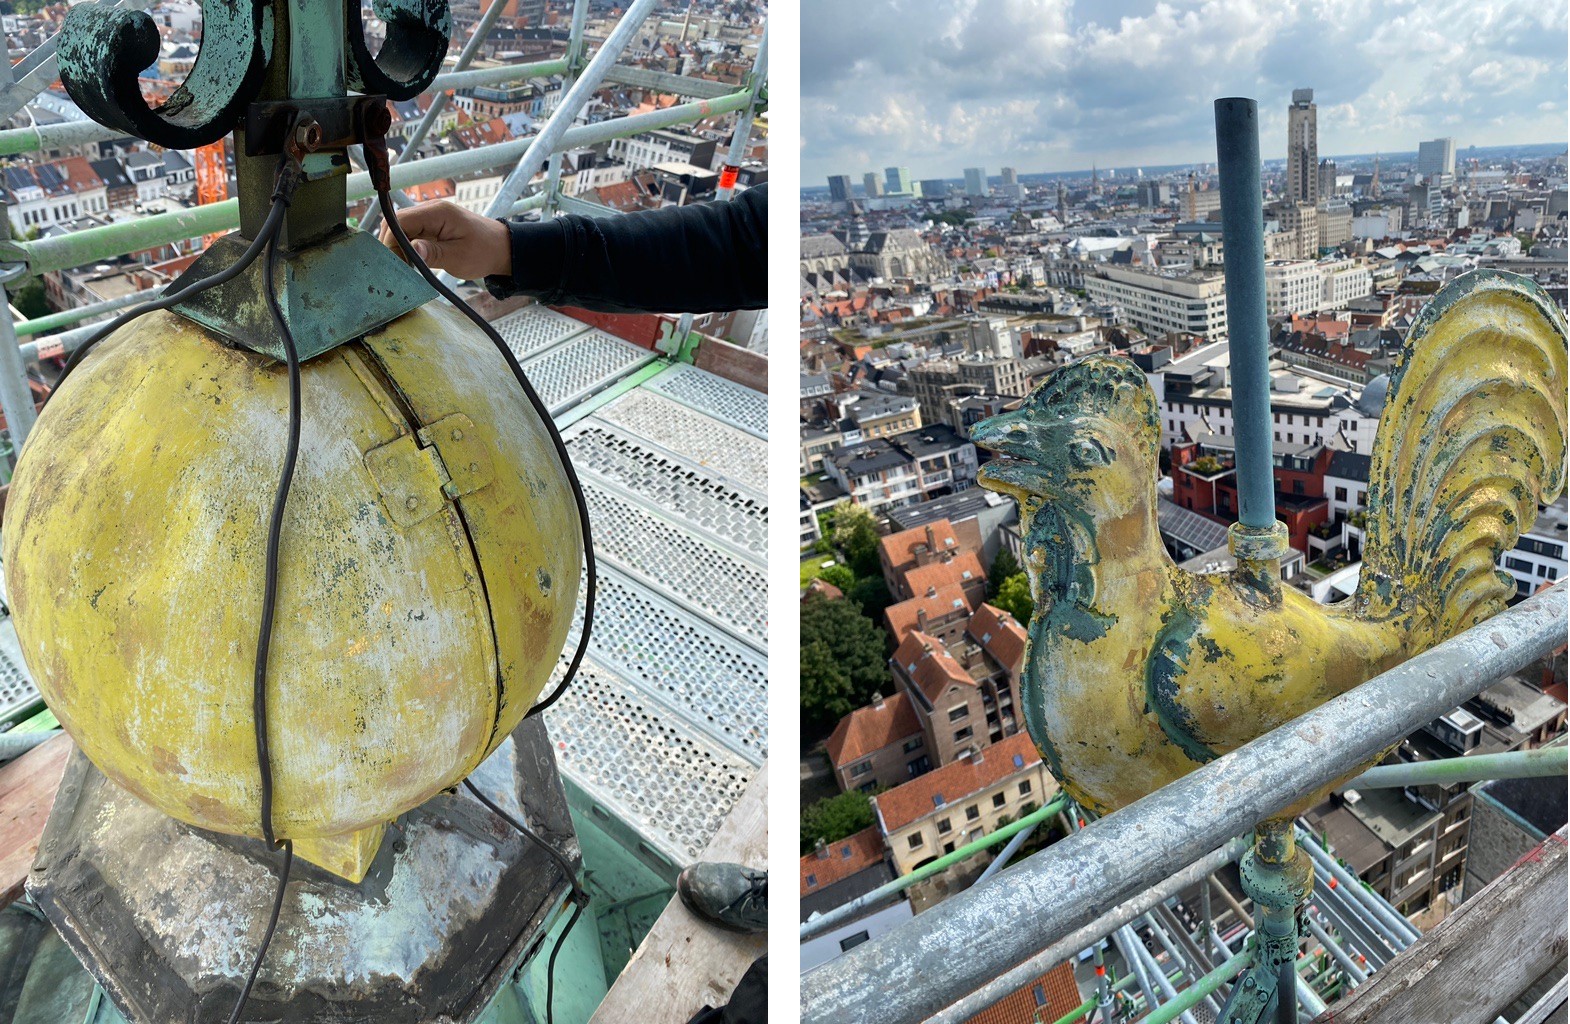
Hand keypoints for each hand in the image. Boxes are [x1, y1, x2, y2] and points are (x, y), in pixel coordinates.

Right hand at [377, 200, 511, 280]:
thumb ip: (432, 253)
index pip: (400, 220)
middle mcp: (430, 210)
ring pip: (401, 229)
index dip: (391, 242)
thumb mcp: (459, 257)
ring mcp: (430, 218)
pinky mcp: (431, 227)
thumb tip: (409, 250)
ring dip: (398, 247)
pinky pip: (410, 233)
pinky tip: (410, 262)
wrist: (501, 248)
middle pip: (396, 223)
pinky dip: (406, 246)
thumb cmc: (485, 252)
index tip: (395, 264)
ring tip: (403, 267)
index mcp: (437, 213)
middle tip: (397, 268)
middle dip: (392, 245)